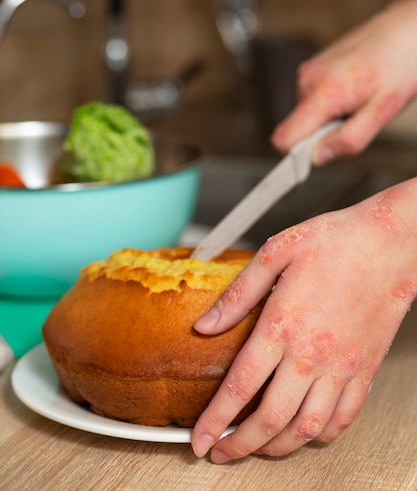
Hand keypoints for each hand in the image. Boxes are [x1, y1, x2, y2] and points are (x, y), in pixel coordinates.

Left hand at [191, 180, 416, 462]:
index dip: (215, 420)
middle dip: (239, 446)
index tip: (200, 440)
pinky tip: (305, 433)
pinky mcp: (364, 369)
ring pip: (306, 428)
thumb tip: (205, 325)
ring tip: (257, 449)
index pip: (241, 386)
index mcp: (283, 324)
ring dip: (277, 448)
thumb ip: (238, 294)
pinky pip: (343, 418)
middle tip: (221, 454)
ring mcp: (341, 366)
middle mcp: (312, 354)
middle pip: (270, 418)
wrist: (390, 243)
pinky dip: (320, 436)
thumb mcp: (276, 251)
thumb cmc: (336, 241)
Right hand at [271, 0, 416, 163]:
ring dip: (331, 116)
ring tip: (360, 99)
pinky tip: (355, 88)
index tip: (308, 164)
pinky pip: (314, 99)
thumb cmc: (402, 64)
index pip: (284, 139)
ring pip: (307, 115)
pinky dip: (332, 102)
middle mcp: (308, 79)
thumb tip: (318, 158)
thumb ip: (349, 140)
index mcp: (323, 92)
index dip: (295, 157)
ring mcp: (309, 70)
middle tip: (357, 117)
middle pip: (298, 129)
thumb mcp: (383, 112)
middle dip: (324, 134)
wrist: (408, 28)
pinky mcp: (314, 66)